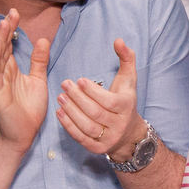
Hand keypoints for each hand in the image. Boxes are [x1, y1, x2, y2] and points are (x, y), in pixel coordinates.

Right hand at [0, 9, 49, 153]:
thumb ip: (39, 61)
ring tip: (4, 23)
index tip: (16, 13)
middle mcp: (3, 73)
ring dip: (0, 40)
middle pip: (3, 47)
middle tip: (11, 12)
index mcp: (12, 70)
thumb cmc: (29, 109)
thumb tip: (43, 39)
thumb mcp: (38, 80)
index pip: (11, 45)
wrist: (23, 134)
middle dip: (6, 29)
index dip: (12, 29)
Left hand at [56, 39, 144, 159]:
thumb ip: (126, 58)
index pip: (109, 101)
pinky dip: (68, 126)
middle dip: (78, 99)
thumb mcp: (129, 79)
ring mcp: (108, 138)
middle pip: (96, 113)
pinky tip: (60, 112)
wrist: (129, 133)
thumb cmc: (125, 100)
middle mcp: (119, 125)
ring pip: (87, 126)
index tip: (79, 80)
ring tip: (60, 97)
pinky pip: (81, 138)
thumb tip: (118, 40)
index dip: (93, 92)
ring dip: (71, 112)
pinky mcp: (97, 148)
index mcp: (126, 107)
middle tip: (64, 85)